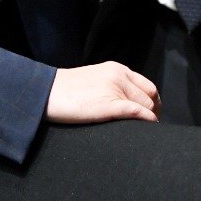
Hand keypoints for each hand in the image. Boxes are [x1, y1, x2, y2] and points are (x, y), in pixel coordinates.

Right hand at [45, 61, 159, 123]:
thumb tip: (128, 100)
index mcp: (117, 69)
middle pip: (150, 96)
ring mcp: (115, 89)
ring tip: (144, 131)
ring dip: (149, 119)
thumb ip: (112, 84)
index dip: (152, 102)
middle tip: (148, 126)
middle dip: (153, 112)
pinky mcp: (110, 104)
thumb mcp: (95, 78)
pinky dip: (147, 121)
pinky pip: (138, 113)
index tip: (150, 114)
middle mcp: (119, 76)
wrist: (47, 93)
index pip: (147, 86)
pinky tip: (146, 129)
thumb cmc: (67, 90)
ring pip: (146, 106)